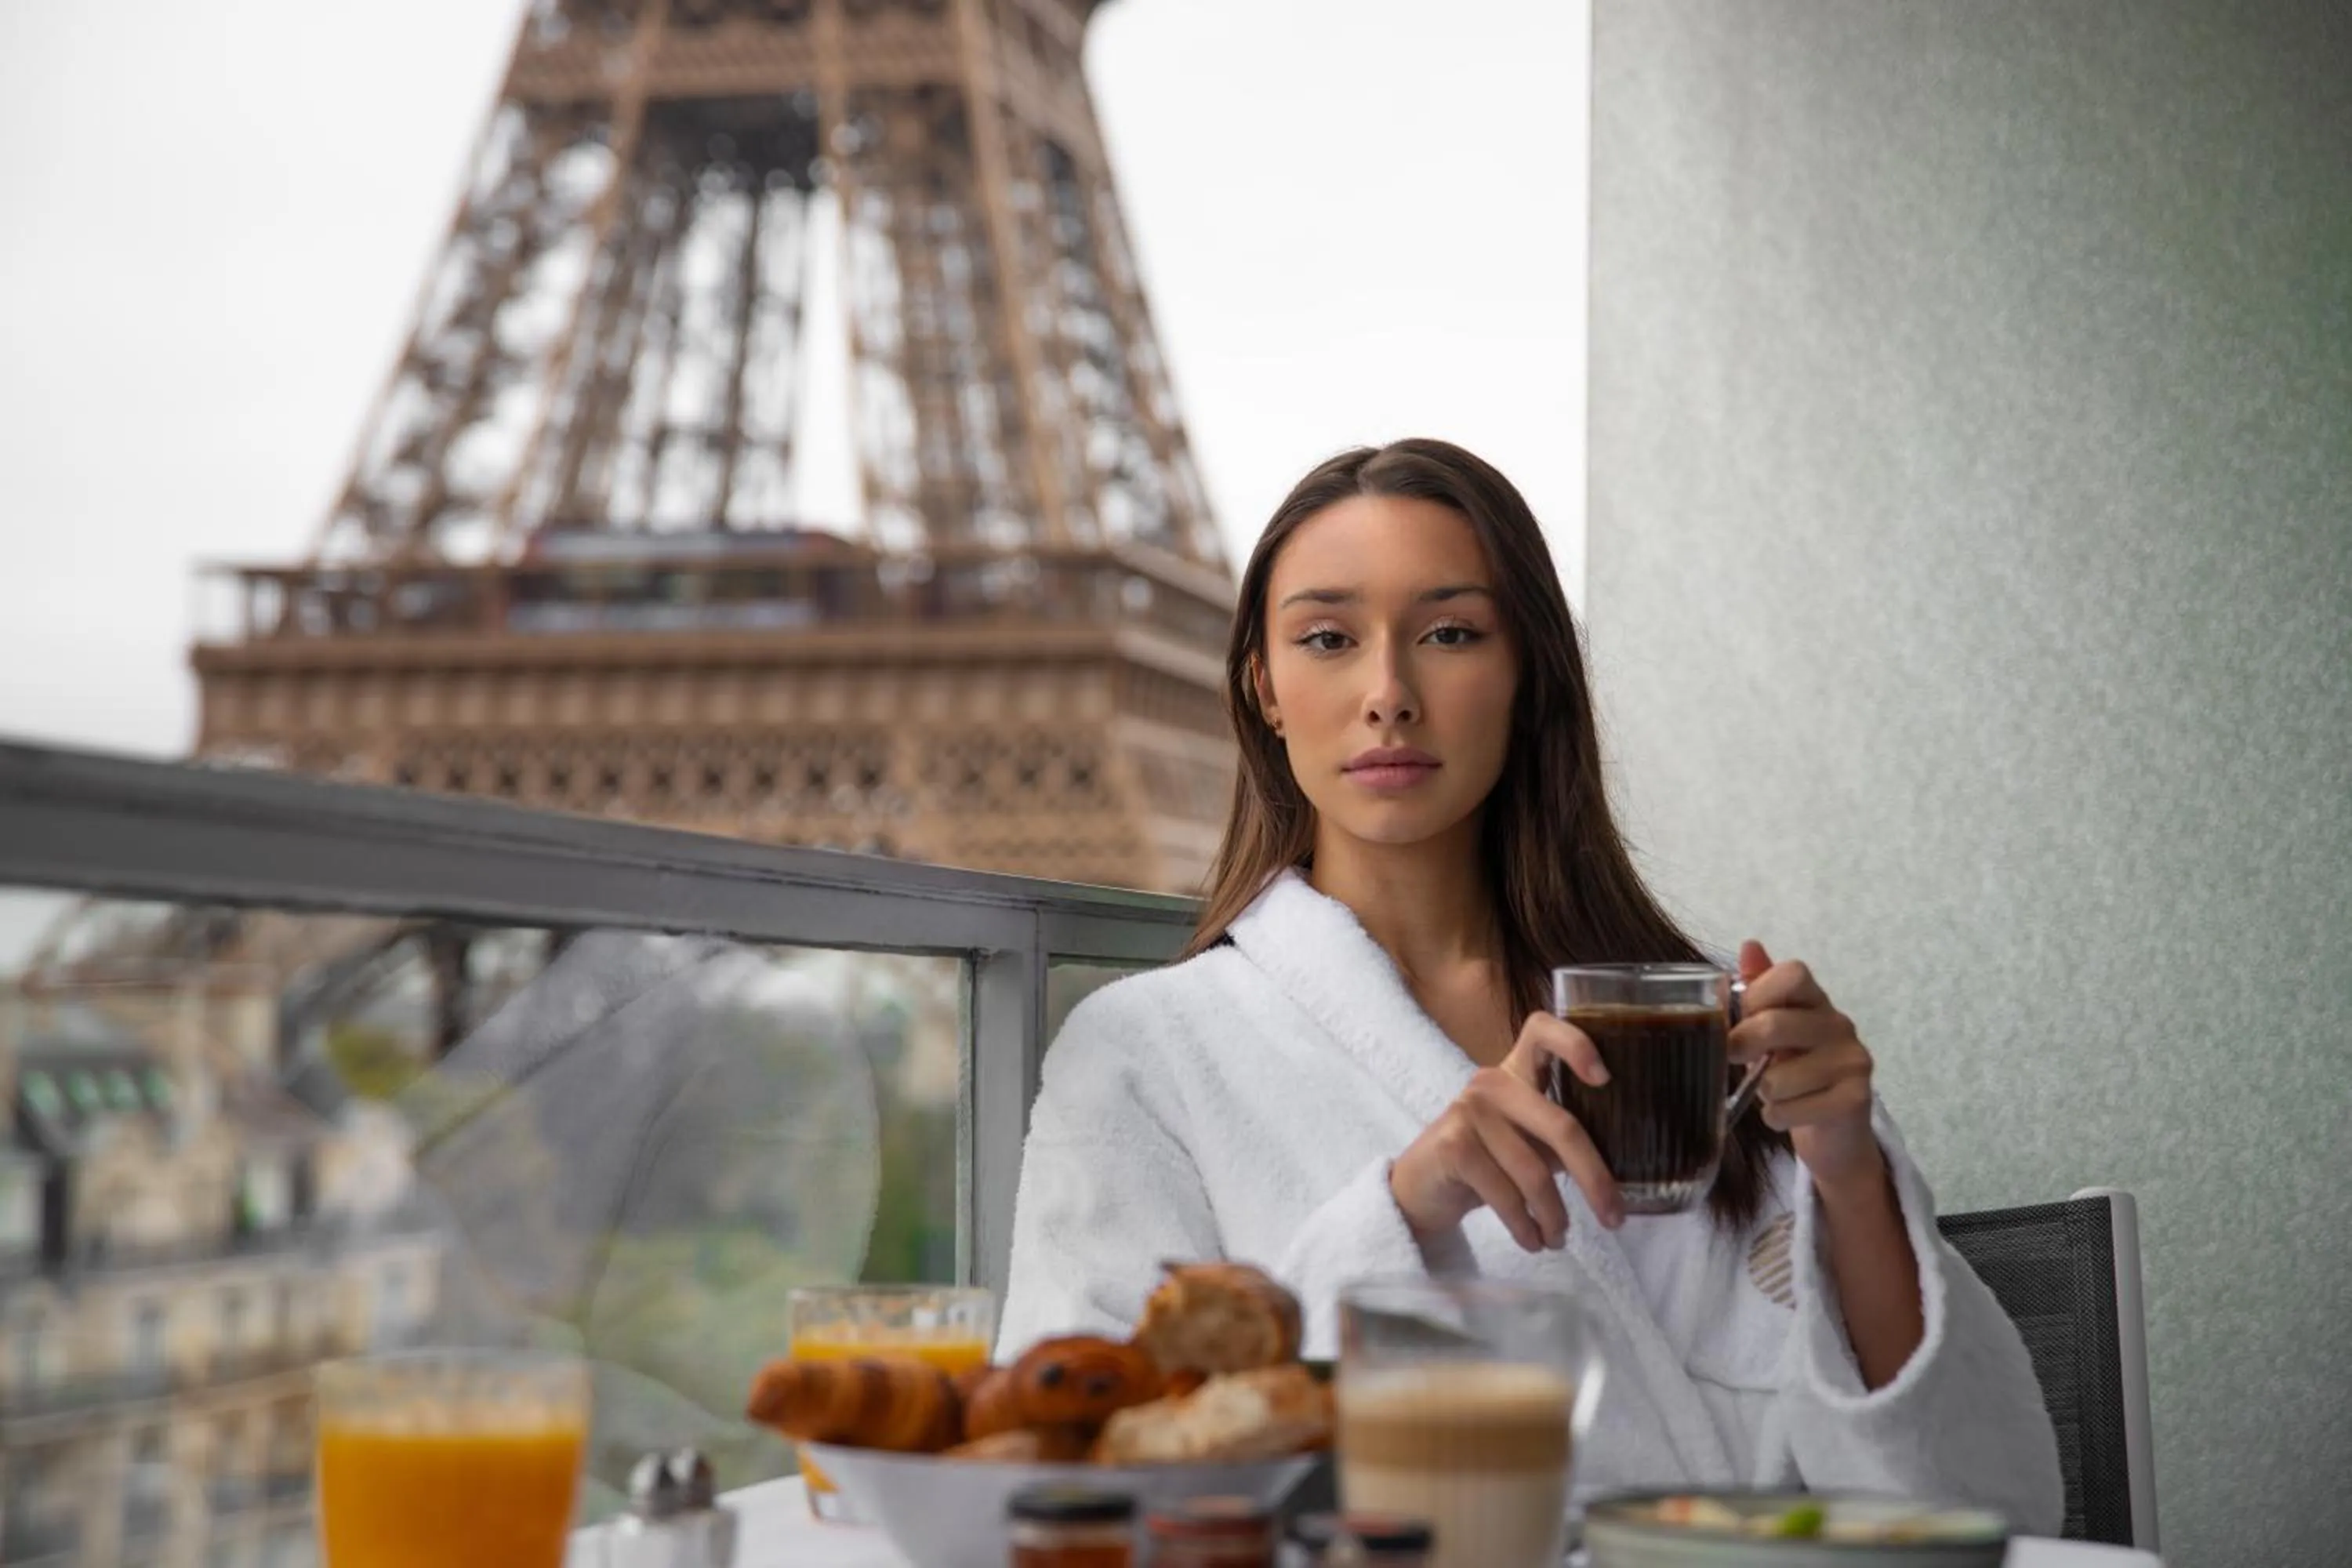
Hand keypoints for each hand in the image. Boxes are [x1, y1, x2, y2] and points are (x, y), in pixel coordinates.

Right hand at [1389, 1013, 1625, 1250]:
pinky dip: (1526, 1226)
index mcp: (1516, 1072)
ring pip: (1535, 1172)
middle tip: (1614, 1218)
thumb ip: (1561, 1141)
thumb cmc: (1485, 1164)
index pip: (1541, 1030)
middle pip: (1562, 1126)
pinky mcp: (1454, 1146)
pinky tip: (1532, 1240)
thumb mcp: (1526, 1144)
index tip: (1605, 1079)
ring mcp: (1469, 1111)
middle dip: (1595, 1178)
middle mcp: (1492, 1083)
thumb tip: (1619, 1170)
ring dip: (1555, 1216)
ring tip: (1558, 1239)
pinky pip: (1507, 1195)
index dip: (1576, 1044)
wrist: (1420, 1190)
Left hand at [1732, 941, 1883, 1193]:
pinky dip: (1776, 1117)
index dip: (1756, 995)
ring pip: (1777, 1078)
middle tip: (1735, 1058)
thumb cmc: (1793, 1072)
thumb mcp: (1771, 1030)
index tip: (1738, 1019)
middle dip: (1742, 1046)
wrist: (1836, 1132)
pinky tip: (1787, 1112)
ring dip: (1763, 1091)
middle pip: (1775, 1024)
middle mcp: (1840, 1024)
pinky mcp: (1854, 1099)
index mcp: (1815, 1001)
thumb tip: (1750, 944)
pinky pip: (1790, 1109)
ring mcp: (1852, 1061)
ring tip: (1774, 1091)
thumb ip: (1759, 989)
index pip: (1792, 974)